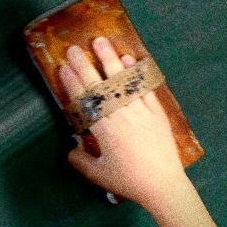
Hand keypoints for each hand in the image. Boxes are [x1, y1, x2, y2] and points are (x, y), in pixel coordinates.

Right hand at [57, 36, 188, 207]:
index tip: (63, 67)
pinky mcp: (157, 111)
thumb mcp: (98, 175)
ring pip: (122, 80)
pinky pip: (144, 87)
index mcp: (104, 130)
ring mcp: (141, 111)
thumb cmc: (129, 181)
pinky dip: (135, 72)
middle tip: (74, 48)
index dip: (72, 82)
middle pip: (100, 85)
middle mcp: (121, 115)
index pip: (85, 100)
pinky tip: (127, 58)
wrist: (163, 185)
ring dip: (110, 59)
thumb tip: (71, 148)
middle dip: (85, 65)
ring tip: (100, 41)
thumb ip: (81, 160)